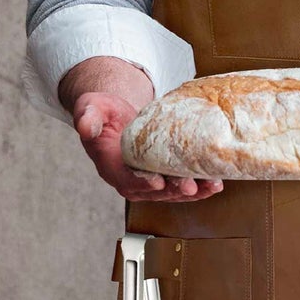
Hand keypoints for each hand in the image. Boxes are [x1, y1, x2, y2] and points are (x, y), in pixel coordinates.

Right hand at [72, 92, 222, 201]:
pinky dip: (199, 186)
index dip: (141, 182)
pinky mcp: (163, 175)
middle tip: (190, 185)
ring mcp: (148, 180)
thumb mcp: (90, 108)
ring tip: (210, 185)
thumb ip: (87, 117)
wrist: (115, 115)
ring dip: (192, 191)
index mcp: (110, 166)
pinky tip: (214, 183)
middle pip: (153, 190)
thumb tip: (85, 126)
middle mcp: (129, 179)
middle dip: (173, 189)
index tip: (157, 181)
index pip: (125, 179)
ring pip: (171, 191)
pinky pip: (181, 185)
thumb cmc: (102, 111)